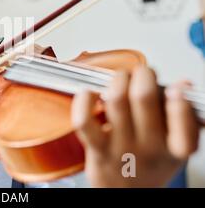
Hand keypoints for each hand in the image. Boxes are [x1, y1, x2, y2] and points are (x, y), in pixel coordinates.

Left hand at [72, 66, 199, 186]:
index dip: (179, 104)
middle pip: (144, 97)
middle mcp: (149, 148)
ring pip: (116, 101)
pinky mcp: (96, 149)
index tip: (175, 89)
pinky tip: (90, 94)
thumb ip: (183, 116)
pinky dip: (84, 100)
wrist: (125, 193)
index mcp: (175, 147)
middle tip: (140, 74)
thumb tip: (183, 84)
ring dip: (117, 80)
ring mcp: (121, 148)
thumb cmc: (148, 162)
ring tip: (120, 80)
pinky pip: (84, 120)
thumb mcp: (174, 143)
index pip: (185, 129)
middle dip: (142, 74)